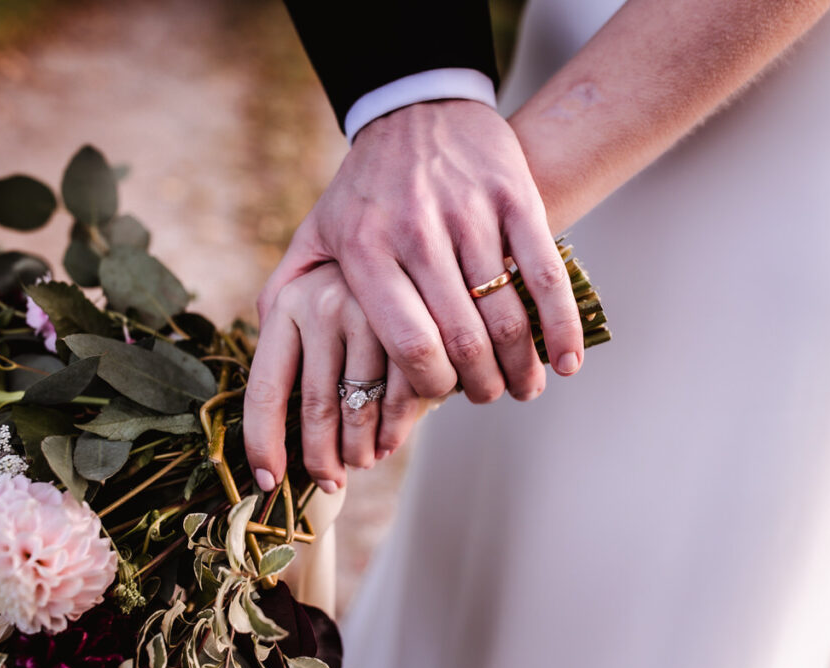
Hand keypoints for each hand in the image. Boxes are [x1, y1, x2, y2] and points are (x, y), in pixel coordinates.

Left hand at [244, 263, 422, 491]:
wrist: (409, 211)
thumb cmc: (348, 263)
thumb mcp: (303, 278)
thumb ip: (280, 323)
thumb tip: (262, 412)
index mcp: (287, 302)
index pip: (264, 390)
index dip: (263, 444)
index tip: (267, 482)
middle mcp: (323, 304)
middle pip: (315, 409)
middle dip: (321, 459)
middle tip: (330, 481)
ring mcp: (372, 314)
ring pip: (361, 410)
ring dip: (360, 450)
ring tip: (360, 461)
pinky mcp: (420, 321)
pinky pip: (403, 398)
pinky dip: (396, 432)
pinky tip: (389, 443)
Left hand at [257, 100, 583, 404]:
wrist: (415, 108)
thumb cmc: (363, 188)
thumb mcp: (315, 231)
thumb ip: (287, 287)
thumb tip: (262, 343)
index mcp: (365, 250)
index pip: (407, 341)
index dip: (433, 384)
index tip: (441, 397)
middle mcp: (417, 231)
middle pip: (463, 335)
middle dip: (481, 384)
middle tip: (487, 396)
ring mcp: (470, 212)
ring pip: (507, 312)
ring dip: (522, 365)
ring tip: (524, 388)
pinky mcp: (514, 196)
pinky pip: (545, 273)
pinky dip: (561, 325)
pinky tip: (567, 360)